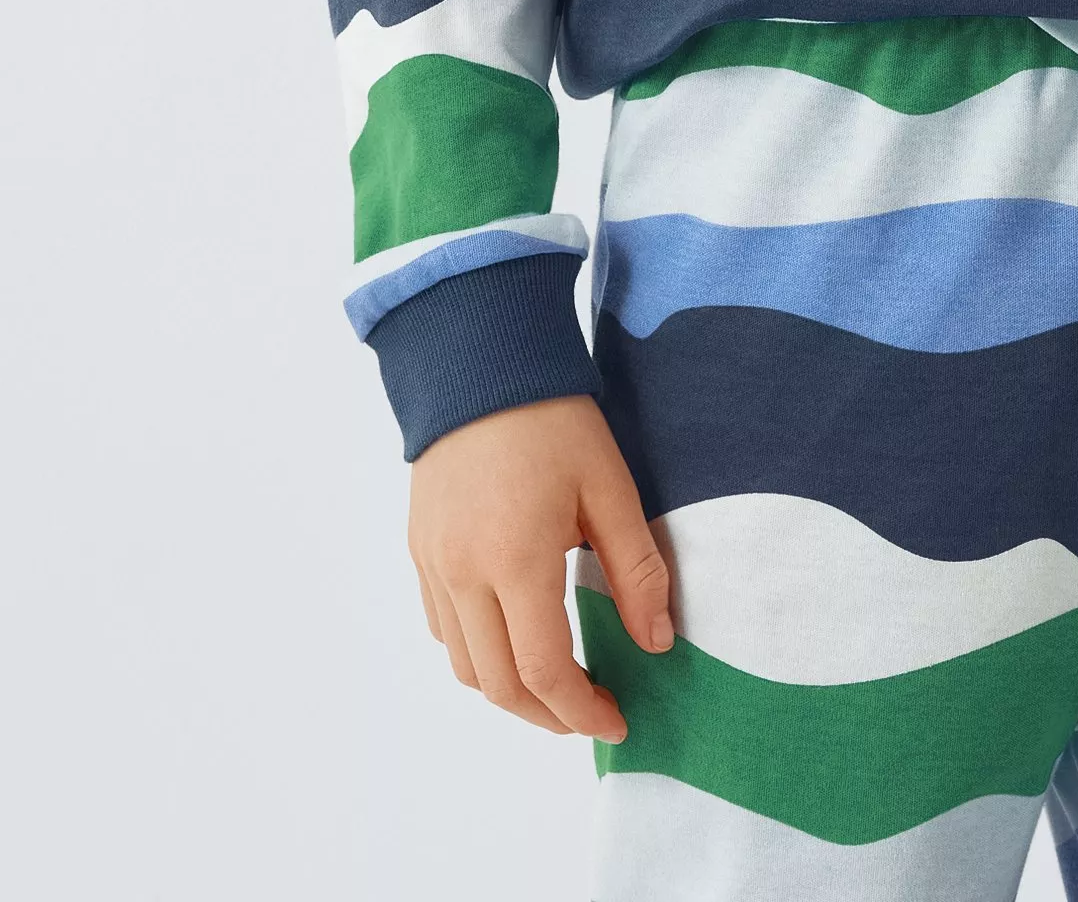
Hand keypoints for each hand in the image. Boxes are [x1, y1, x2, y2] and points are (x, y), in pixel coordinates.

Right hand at [407, 394, 672, 738]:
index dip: (581, 710)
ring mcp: (433, 563)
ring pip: (463, 665)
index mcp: (514, 559)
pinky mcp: (420, 548)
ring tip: (556, 683)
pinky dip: (477, 653)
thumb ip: (637, 569)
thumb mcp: (610, 487)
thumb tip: (657, 641)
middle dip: (547, 714)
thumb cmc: (553, 417)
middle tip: (591, 711)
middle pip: (497, 684)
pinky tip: (512, 637)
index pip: (543, 671)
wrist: (481, 359)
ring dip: (508, 690)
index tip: (616, 718)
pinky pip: (442, 627)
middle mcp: (462, 572)